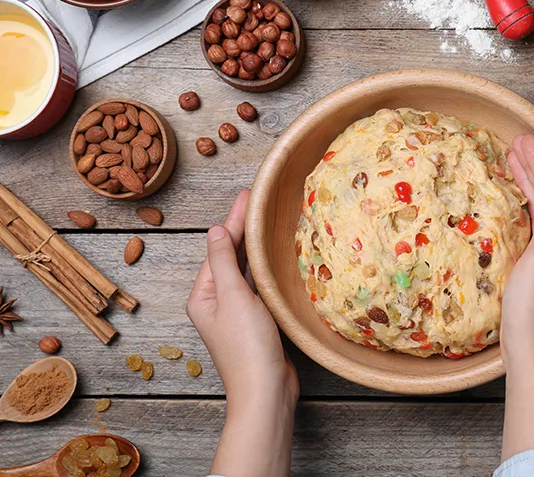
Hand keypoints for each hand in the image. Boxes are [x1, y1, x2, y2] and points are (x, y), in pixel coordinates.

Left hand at [186, 190, 297, 475]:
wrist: (265, 390)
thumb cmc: (246, 346)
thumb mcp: (232, 297)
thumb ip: (224, 261)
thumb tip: (214, 230)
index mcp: (204, 295)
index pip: (219, 248)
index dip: (234, 220)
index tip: (248, 195)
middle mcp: (217, 302)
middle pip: (231, 257)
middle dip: (243, 229)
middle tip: (257, 200)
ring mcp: (238, 313)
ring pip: (246, 271)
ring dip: (255, 247)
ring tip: (267, 221)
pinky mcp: (258, 323)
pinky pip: (260, 286)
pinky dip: (266, 268)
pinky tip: (276, 259)